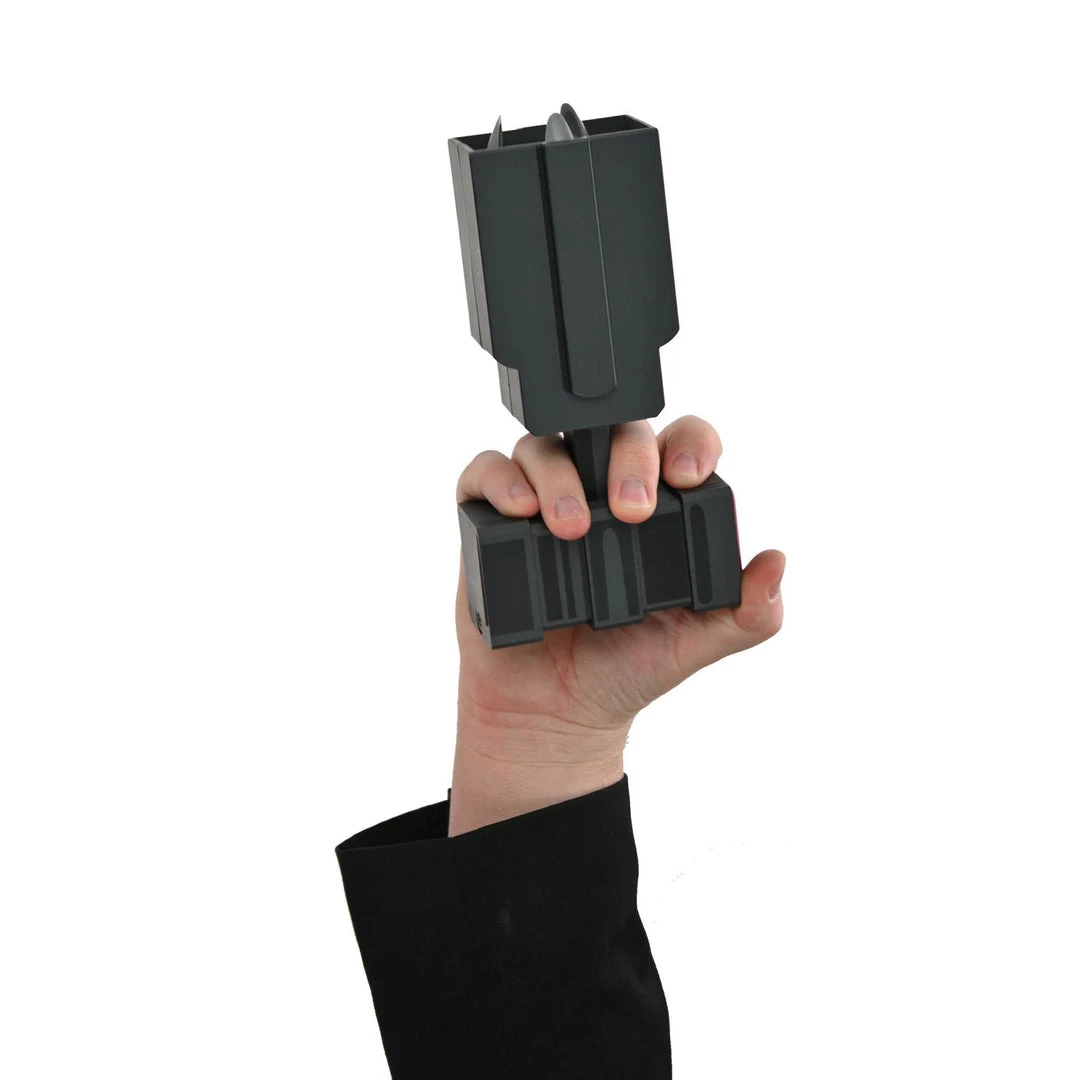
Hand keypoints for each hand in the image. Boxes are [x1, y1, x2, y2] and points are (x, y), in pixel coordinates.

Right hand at [450, 416, 784, 832]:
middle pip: (613, 432)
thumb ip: (748, 614)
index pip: (678, 443)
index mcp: (658, 506)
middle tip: (634, 511)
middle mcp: (598, 490)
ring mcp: (543, 500)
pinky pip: (486, 473)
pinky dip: (500, 480)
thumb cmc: (625, 669)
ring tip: (572, 530)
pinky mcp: (490, 519)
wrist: (554, 713)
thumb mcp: (696, 645)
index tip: (688, 477)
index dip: (689, 444)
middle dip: (628, 458)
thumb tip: (776, 563)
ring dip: (560, 476)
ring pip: (546, 446)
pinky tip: (519, 512)